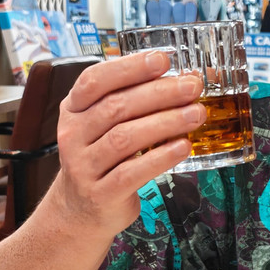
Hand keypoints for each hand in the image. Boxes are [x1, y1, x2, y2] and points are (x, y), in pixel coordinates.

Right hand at [48, 51, 205, 235]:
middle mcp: (73, 134)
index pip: (95, 80)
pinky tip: (183, 147)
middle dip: (160, 94)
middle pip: (117, 107)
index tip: (162, 59)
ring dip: (166, 123)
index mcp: (73, 109)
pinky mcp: (100, 193)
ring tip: (196, 114)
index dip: (129, 68)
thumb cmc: (102, 158)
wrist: (81, 210)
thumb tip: (184, 79)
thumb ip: (133, 100)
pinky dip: (161, 157)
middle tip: (192, 86)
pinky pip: (132, 172)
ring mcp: (83, 166)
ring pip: (126, 138)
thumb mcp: (104, 125)